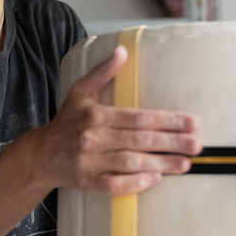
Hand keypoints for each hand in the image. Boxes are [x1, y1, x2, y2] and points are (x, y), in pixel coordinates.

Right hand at [29, 45, 200, 193]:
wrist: (40, 155)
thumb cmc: (66, 122)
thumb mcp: (81, 92)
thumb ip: (103, 72)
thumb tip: (122, 50)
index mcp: (95, 115)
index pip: (138, 118)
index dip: (167, 121)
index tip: (191, 122)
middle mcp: (93, 138)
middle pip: (139, 140)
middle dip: (171, 143)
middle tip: (196, 145)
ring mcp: (90, 162)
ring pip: (131, 163)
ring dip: (161, 164)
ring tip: (185, 164)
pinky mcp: (88, 182)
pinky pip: (115, 184)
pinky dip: (136, 182)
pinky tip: (156, 178)